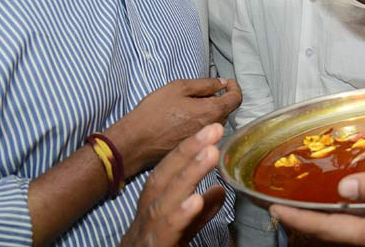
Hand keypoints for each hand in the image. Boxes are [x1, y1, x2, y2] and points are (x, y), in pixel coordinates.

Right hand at [107, 78, 241, 174]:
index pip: (236, 99)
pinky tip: (184, 119)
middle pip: (226, 111)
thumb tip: (222, 83)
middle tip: (203, 92)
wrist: (135, 142)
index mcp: (211, 111)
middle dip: (220, 99)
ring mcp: (204, 141)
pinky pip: (205, 132)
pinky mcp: (195, 148)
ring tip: (190, 105)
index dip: (234, 88)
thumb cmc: (154, 112)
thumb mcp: (178, 88)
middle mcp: (212, 129)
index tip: (227, 83)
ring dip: (210, 111)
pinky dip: (201, 123)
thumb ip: (205, 84)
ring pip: (216, 122)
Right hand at [120, 124, 225, 246]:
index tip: (211, 130)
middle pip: (163, 180)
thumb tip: (218, 191)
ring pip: (164, 201)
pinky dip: (180, 215)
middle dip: (187, 152)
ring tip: (210, 153)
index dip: (187, 150)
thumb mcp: (180, 232)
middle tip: (215, 129)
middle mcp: (145, 220)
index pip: (167, 175)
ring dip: (188, 175)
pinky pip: (166, 232)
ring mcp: (146, 236)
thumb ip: (198, 213)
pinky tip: (196, 199)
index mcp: (152, 211)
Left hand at [270, 172, 364, 246]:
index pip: (329, 227)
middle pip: (337, 228)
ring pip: (354, 219)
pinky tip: (358, 185)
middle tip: (284, 199)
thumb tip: (342, 186)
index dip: (298, 219)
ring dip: (331, 207)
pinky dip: (358, 198)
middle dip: (309, 217)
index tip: (271, 208)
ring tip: (311, 191)